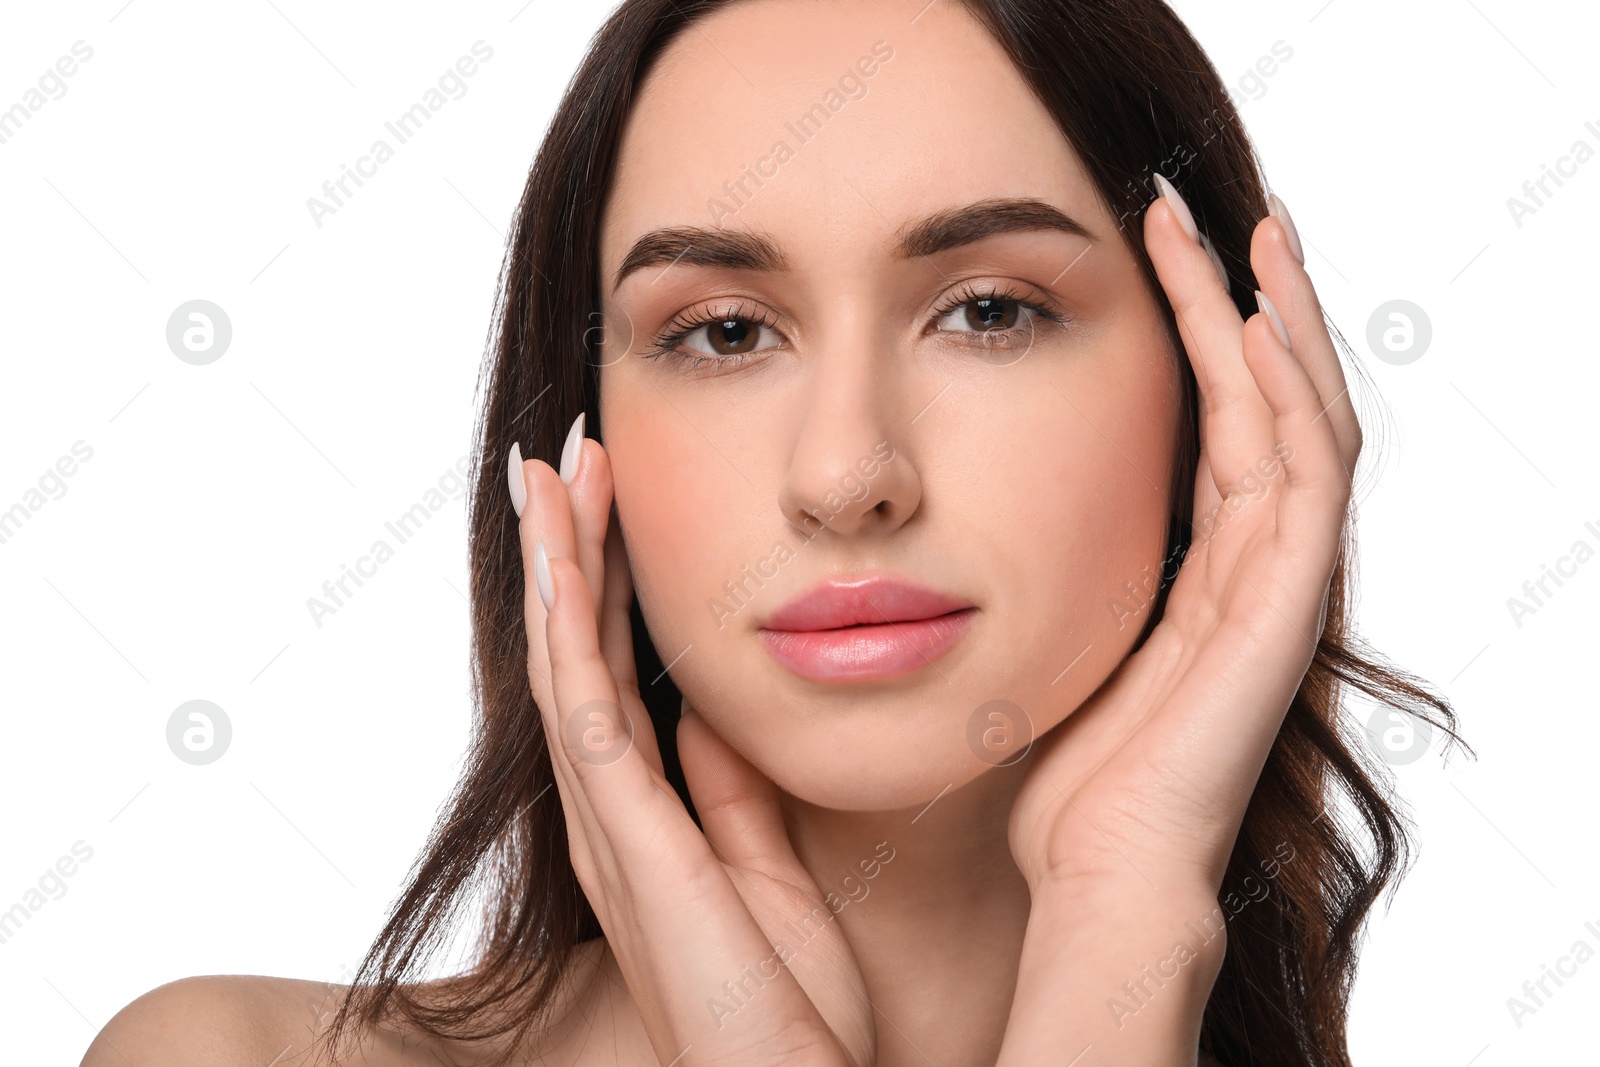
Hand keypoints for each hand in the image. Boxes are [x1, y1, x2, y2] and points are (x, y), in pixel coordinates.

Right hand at [510, 424, 874, 1066]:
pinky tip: (563, 571)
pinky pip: (590, 721)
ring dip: (557, 570)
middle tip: (570, 457)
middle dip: (568, 551)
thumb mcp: (770, 867)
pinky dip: (571, 639)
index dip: (604, 582)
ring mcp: (609, 830)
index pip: (610, 672)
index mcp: (644, 814)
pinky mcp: (630, 849)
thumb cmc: (788, 1006)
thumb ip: (730, 788)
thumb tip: (708, 706)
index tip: (612, 499)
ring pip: (564, 669)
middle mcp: (608, 813)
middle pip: (570, 654)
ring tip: (553, 479)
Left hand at [999, 188, 1358, 1059]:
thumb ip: (1027, 576)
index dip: (1187, 336)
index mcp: (1192, 573)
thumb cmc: (1055, 778)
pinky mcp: (1284, 613)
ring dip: (1276, 319)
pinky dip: (1290, 395)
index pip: (1209, 425)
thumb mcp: (1036, 646)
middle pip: (1265, 402)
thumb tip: (940, 523)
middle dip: (1234, 300)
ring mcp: (1275, 588)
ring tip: (1243, 229)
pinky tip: (1256, 321)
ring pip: (1303, 419)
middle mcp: (1247, 568)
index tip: (1137, 253)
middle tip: (1190, 211)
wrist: (1094, 876)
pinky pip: (1305, 479)